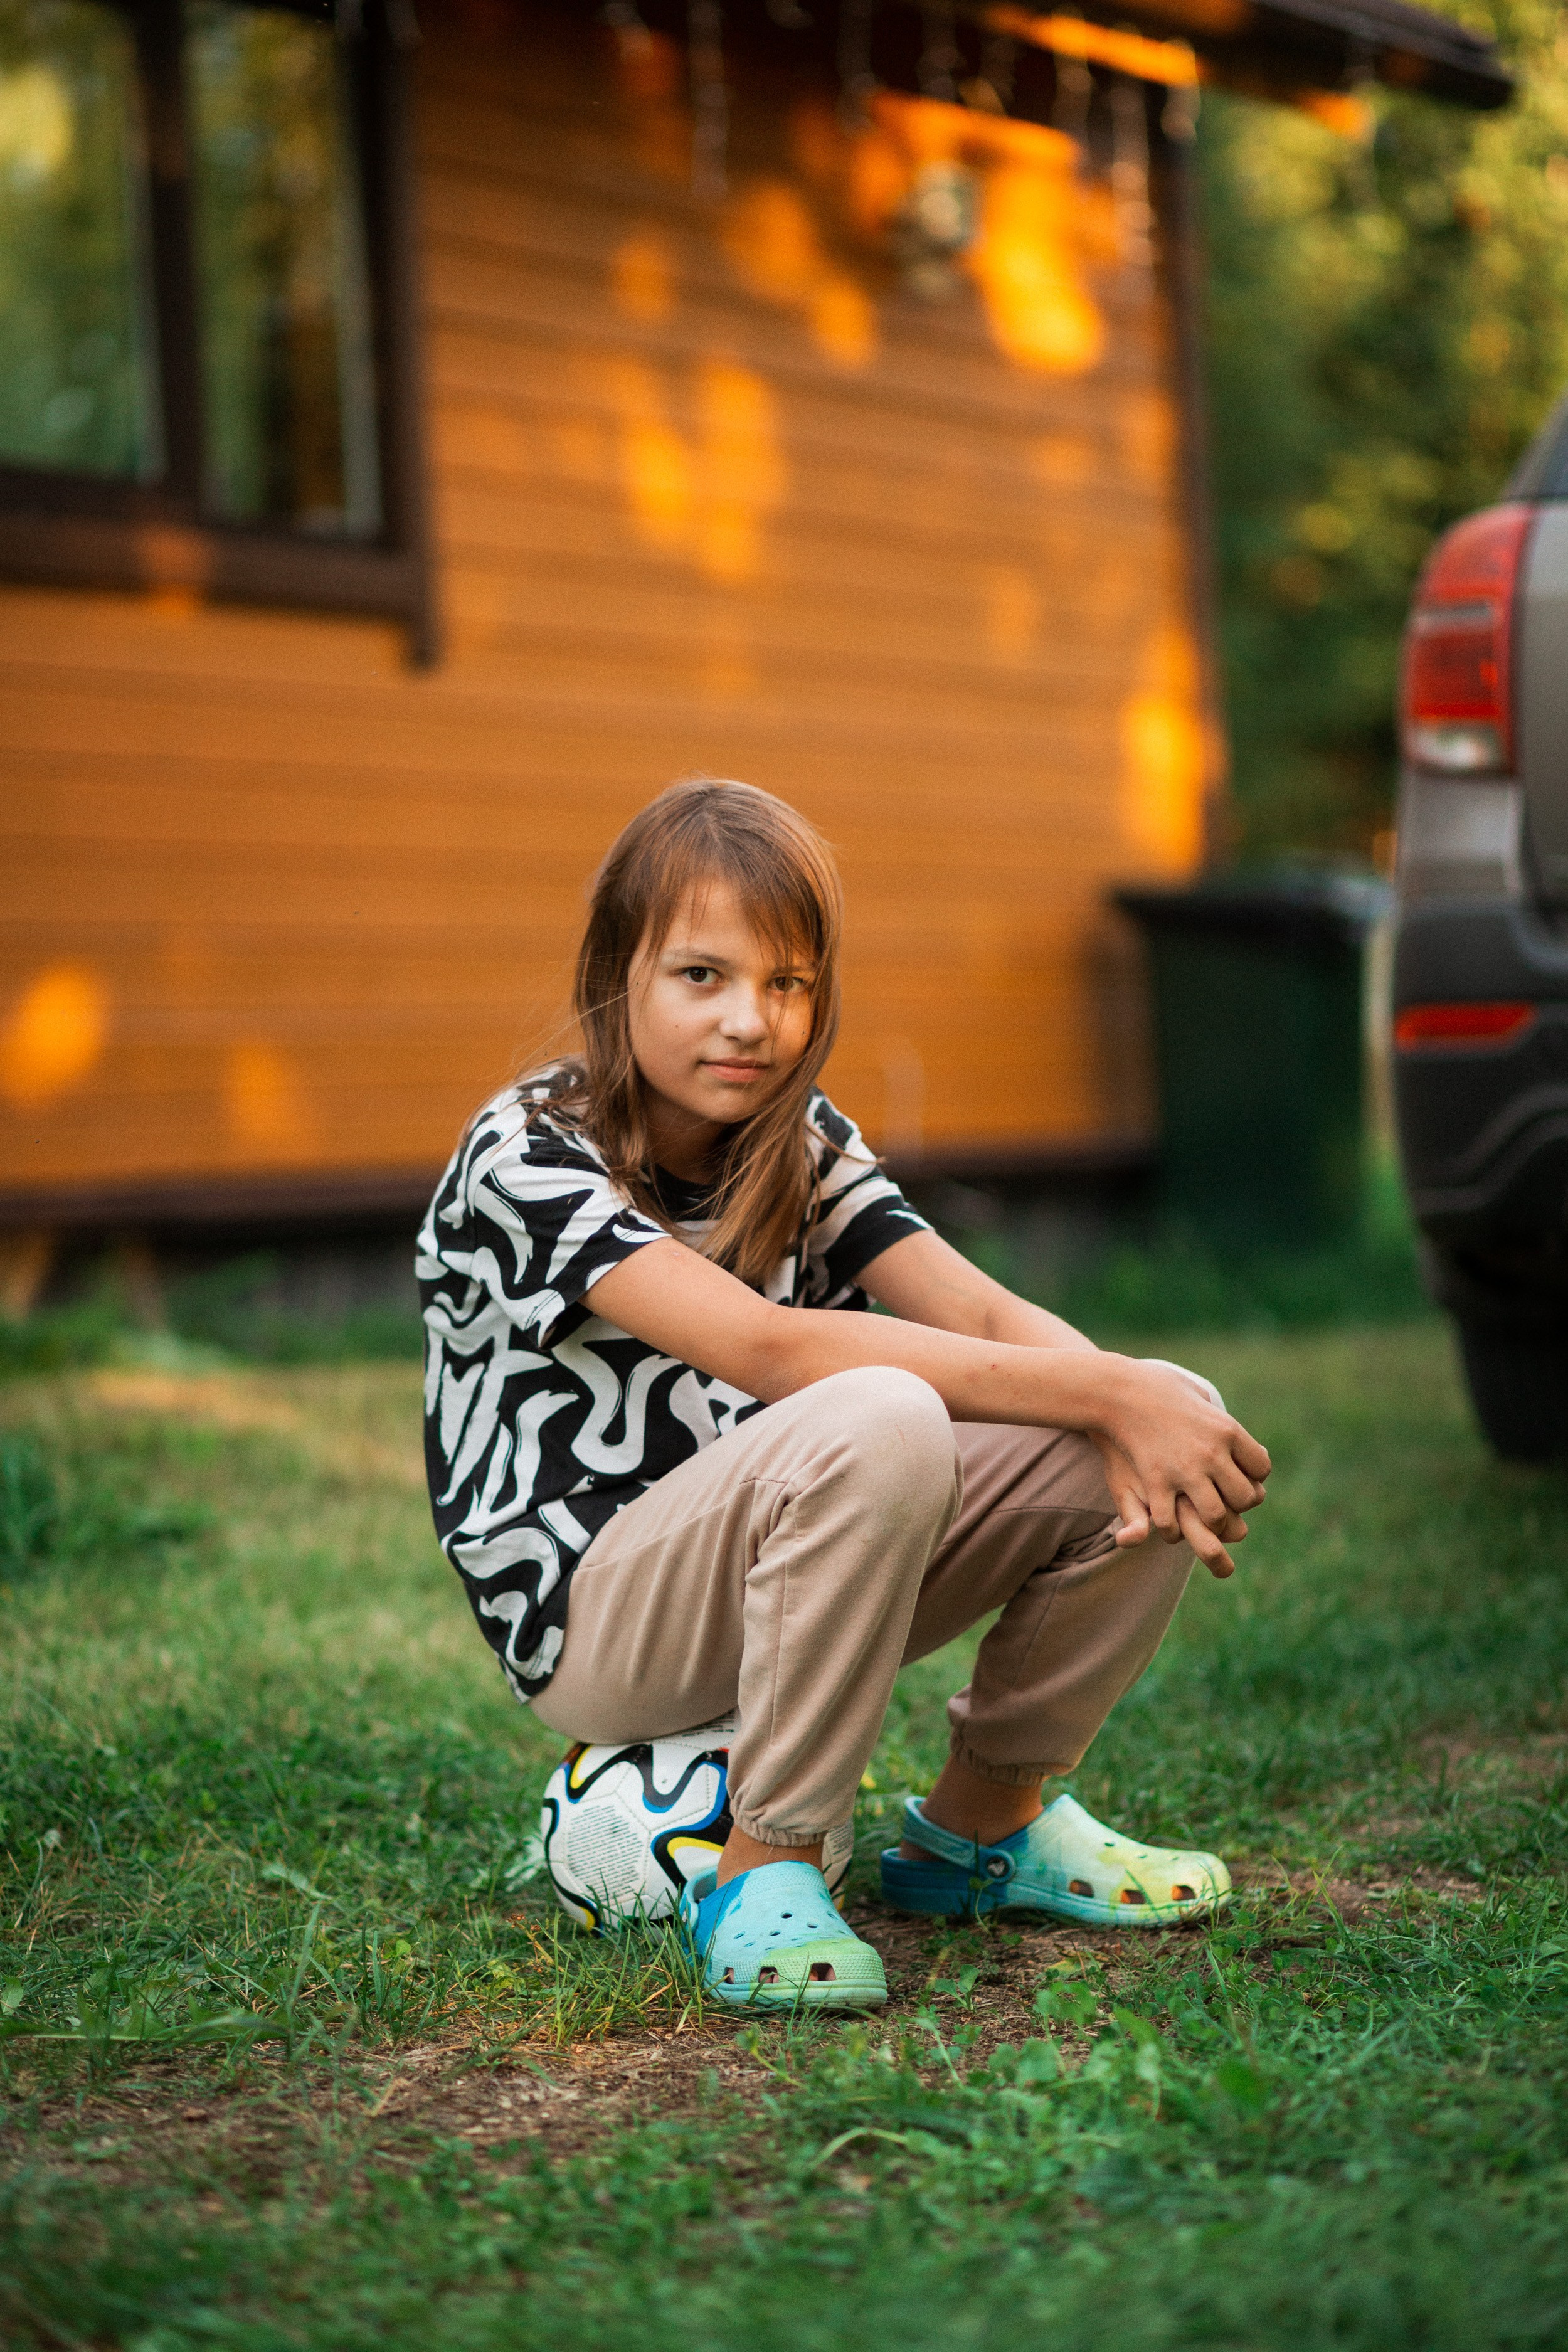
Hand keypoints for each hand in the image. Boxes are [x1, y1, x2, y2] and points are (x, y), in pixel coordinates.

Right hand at [1090, 1360, 1269, 1578]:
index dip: (1254, 1478)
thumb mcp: (1196, 1392)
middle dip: (1236, 1506)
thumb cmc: (1156, 1386)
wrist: (1118, 1388)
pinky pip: (1171, 1521)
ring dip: (1210, 1524)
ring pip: (1215, 1516)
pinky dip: (1171, 1531)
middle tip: (1221, 1502)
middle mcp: (1212, 1452)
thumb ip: (1213, 1412)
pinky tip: (1168, 1523)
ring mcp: (1184, 1469)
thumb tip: (1224, 1422)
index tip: (1239, 1476)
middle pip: (1245, 1497)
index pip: (1261, 1468)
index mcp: (1227, 1429)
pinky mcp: (1155, 1481)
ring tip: (1198, 1517)